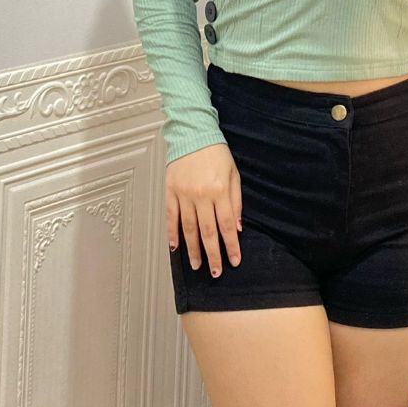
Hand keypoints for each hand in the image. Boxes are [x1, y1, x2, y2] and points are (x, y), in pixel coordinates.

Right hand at [166, 142, 242, 275]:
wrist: (193, 134)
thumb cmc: (217, 153)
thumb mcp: (234, 175)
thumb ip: (236, 202)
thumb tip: (237, 227)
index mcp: (220, 191)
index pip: (227, 225)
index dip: (231, 246)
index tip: (234, 260)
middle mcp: (202, 195)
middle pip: (208, 232)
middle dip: (213, 254)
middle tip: (215, 272)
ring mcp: (184, 194)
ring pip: (188, 228)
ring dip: (193, 249)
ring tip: (197, 265)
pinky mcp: (171, 191)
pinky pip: (171, 216)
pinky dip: (173, 233)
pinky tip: (175, 247)